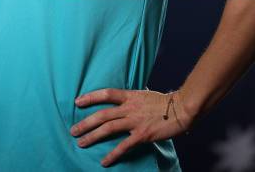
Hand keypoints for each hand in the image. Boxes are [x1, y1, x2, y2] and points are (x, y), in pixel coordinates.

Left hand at [70, 88, 192, 167]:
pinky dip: (113, 154)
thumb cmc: (164, 102)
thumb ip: (133, 98)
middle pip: (102, 114)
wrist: (181, 108)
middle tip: (73, 130)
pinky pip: (124, 145)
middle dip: (86, 122)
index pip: (106, 94)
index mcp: (130, 96)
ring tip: (81, 143)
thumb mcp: (145, 95)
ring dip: (93, 136)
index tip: (77, 101)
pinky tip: (104, 161)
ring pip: (108, 128)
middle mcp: (129, 107)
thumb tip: (124, 99)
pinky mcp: (142, 134)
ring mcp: (135, 121)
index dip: (91, 97)